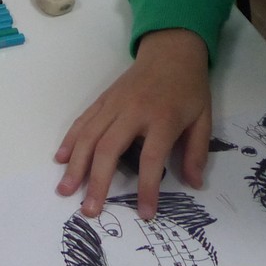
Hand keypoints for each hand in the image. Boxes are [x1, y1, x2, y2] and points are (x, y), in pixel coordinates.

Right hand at [53, 28, 211, 218]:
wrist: (171, 51)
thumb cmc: (189, 88)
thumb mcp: (204, 119)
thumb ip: (197, 152)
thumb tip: (193, 184)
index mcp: (163, 119)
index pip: (151, 159)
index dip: (147, 188)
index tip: (145, 214)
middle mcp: (134, 111)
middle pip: (109, 148)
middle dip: (97, 181)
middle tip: (89, 210)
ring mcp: (114, 104)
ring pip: (90, 135)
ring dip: (75, 164)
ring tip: (65, 190)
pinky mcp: (103, 99)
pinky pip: (83, 120)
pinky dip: (70, 140)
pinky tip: (61, 158)